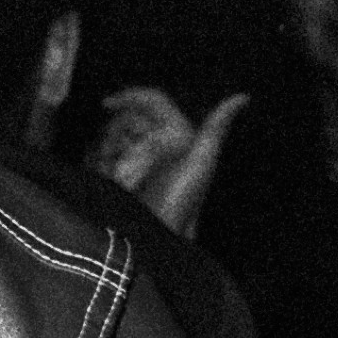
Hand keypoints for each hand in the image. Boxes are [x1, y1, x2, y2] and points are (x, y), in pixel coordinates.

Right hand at [88, 87, 248, 237]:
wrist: (155, 241)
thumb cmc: (181, 203)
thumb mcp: (201, 162)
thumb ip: (216, 126)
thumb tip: (242, 97)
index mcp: (176, 136)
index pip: (152, 101)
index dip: (131, 96)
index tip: (108, 104)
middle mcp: (155, 145)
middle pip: (127, 117)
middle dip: (119, 133)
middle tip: (124, 158)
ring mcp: (133, 161)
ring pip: (108, 135)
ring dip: (107, 151)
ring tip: (120, 177)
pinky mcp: (113, 178)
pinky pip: (95, 156)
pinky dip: (96, 163)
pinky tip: (106, 179)